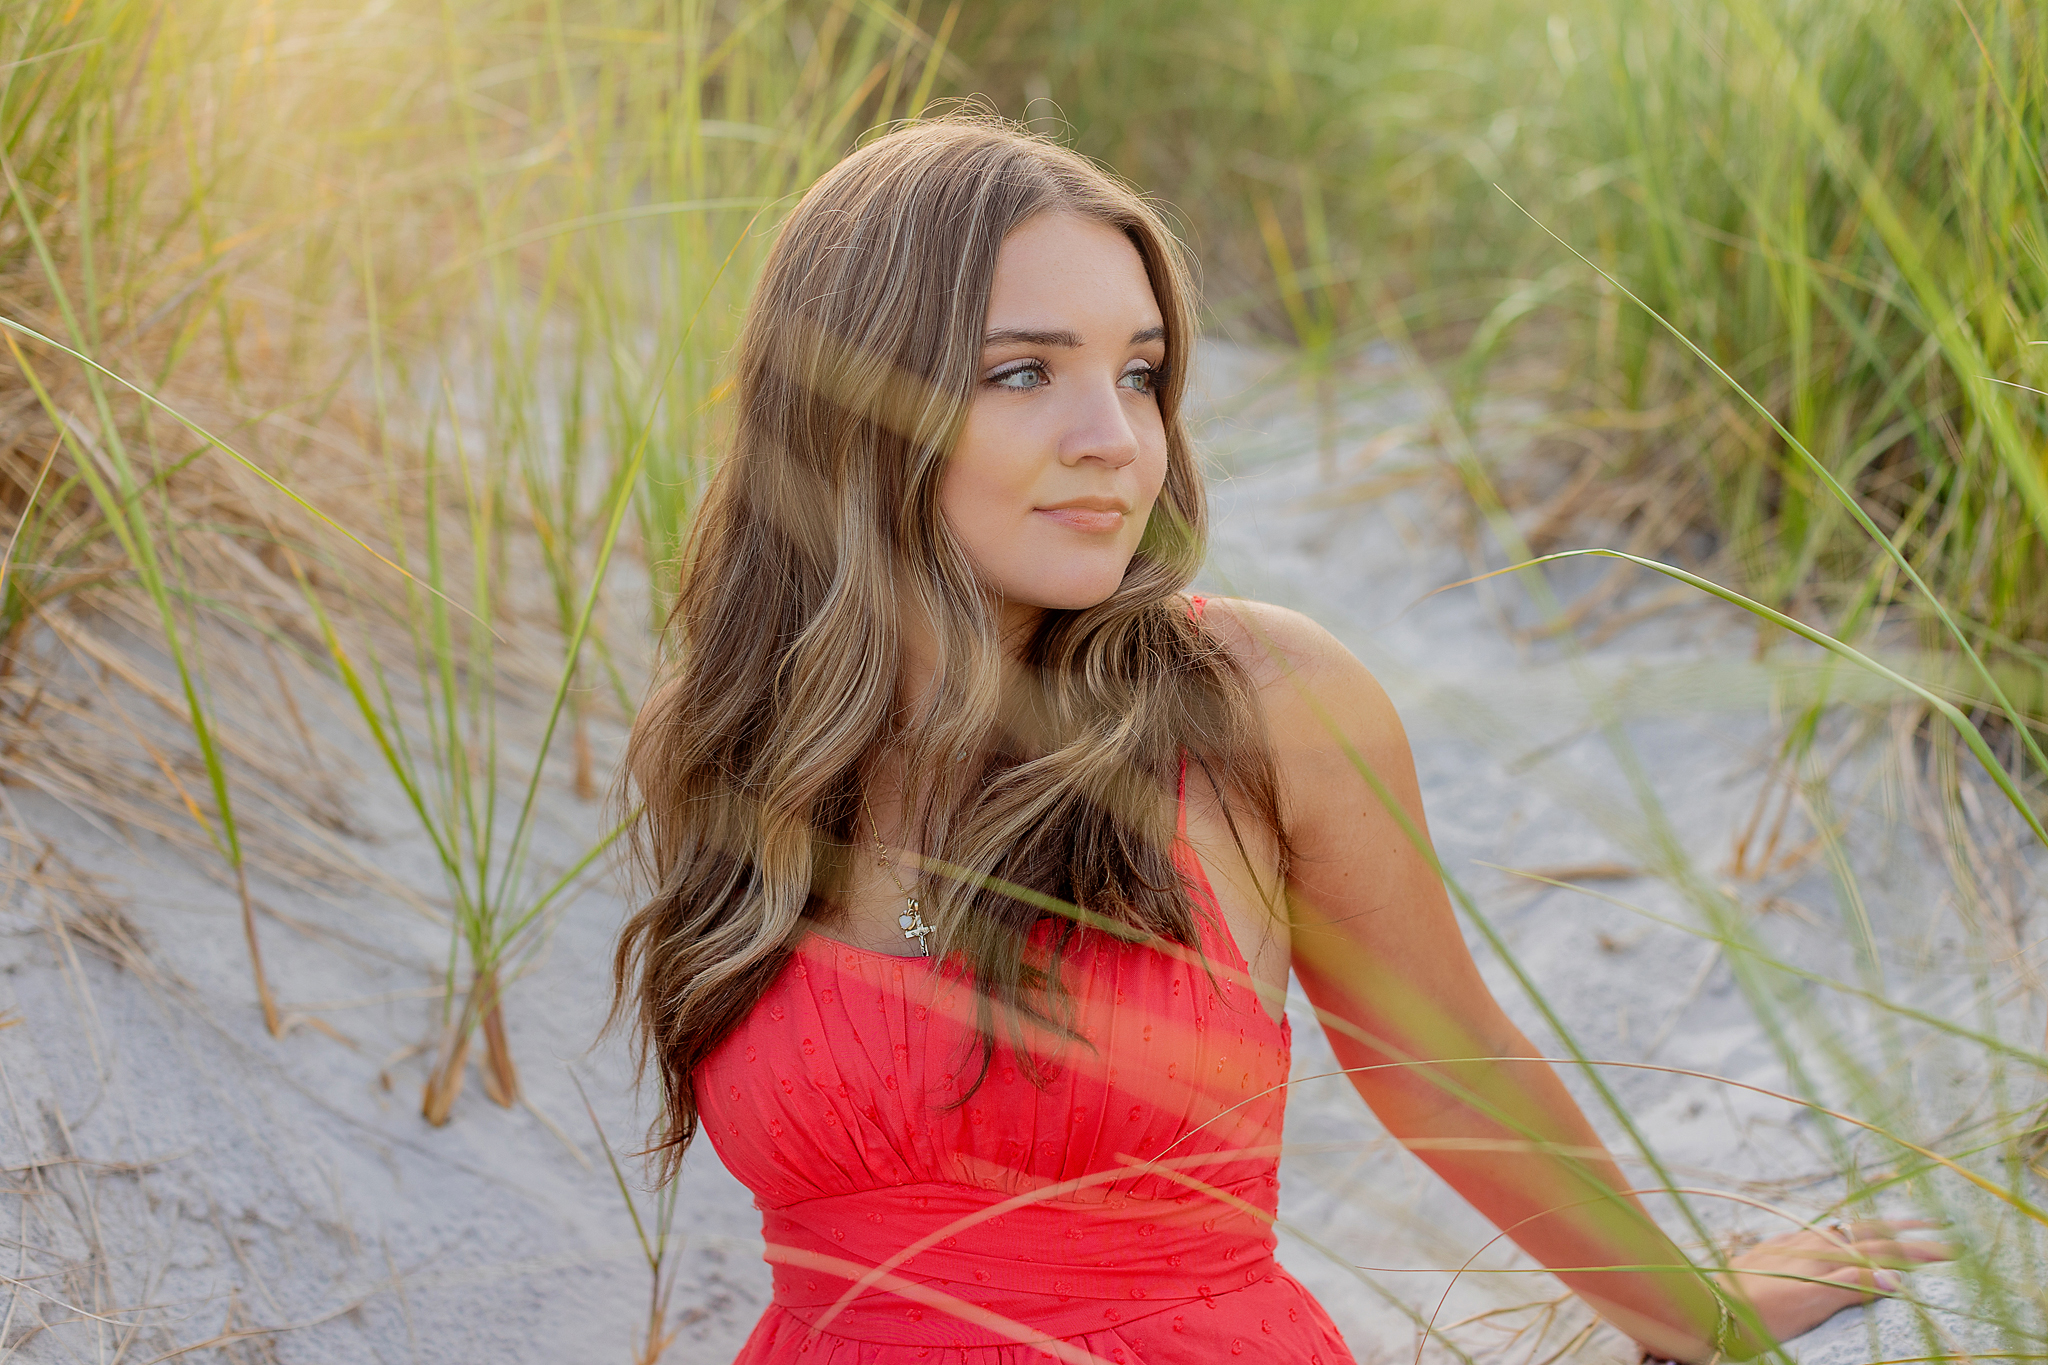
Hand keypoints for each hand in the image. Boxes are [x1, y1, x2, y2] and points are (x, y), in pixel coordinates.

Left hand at [1715, 1219, 1951, 1350]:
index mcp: (1824, 1256)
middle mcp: (1810, 1245)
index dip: (1916, 1249)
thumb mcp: (1807, 1302)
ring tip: (1900, 1223)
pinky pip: (1819, 1235)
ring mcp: (1791, 1245)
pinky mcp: (1774, 1252)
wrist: (1706, 1305)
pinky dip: (1842, 1232)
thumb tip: (1897, 1280)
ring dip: (1876, 1226)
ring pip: (1844, 1230)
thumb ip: (1850, 1287)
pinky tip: (1840, 1233)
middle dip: (1905, 1229)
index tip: (1950, 1248)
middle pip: (1867, 1232)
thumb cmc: (1756, 1312)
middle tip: (1938, 1223)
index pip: (1881, 1249)